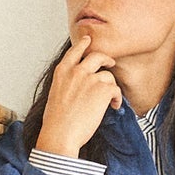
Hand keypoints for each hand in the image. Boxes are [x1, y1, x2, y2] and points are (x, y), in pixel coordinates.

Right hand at [38, 35, 121, 155]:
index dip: (83, 44)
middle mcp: (76, 71)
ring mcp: (90, 79)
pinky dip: (117, 98)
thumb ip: (68, 84)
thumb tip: (80, 86)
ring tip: (110, 100)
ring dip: (111, 88)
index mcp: (62, 72)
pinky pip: (115, 89)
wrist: (60, 135)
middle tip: (111, 63)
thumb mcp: (56, 94)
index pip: (74, 51)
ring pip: (108, 76)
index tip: (88, 39)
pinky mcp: (102, 89)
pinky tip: (114, 106)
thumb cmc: (56, 121)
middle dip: (106, 58)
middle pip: (96, 56)